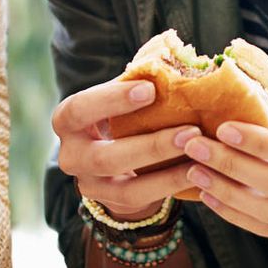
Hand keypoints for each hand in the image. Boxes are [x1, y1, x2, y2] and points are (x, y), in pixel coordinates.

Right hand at [52, 77, 199, 221]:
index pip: (80, 109)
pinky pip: (142, 200)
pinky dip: (171, 186)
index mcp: (68, 120)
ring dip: (167, 173)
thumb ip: (137, 81)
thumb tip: (173, 63)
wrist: (113, 158)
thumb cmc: (120, 113)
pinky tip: (197, 174)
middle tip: (190, 132)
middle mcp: (70, 156)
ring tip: (199, 155)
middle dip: (151, 146)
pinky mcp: (111, 204)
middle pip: (104, 158)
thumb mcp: (120, 96)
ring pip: (126, 187)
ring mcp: (89, 185)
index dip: (112, 100)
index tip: (150, 90)